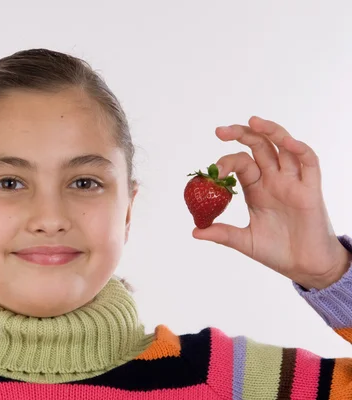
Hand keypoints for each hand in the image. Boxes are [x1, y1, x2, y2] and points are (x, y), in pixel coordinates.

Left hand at [193, 116, 350, 289]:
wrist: (305, 267)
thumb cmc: (277, 252)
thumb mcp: (244, 241)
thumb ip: (222, 233)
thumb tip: (195, 231)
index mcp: (256, 188)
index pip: (240, 163)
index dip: (226, 161)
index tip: (212, 171)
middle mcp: (274, 179)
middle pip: (259, 146)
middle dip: (241, 134)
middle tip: (220, 131)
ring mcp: (293, 182)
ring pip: (283, 146)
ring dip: (270, 131)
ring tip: (253, 121)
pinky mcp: (311, 189)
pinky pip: (309, 163)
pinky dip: (299, 149)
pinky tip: (287, 142)